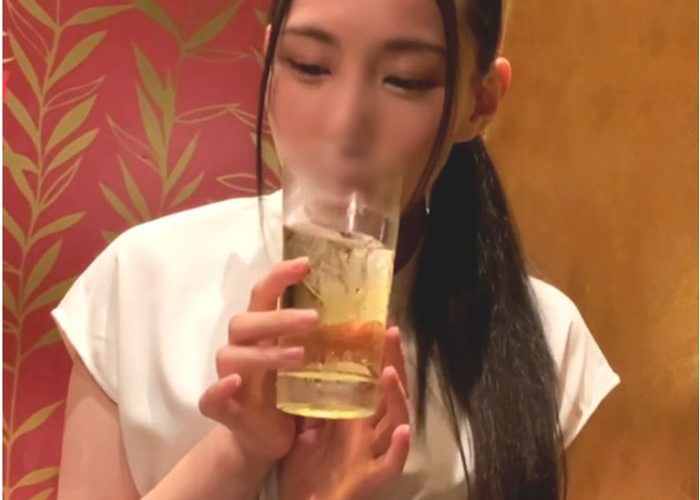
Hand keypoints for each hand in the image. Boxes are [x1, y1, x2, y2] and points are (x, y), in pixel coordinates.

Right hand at [198, 258, 318, 462]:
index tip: (307, 263)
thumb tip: (379, 324)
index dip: (280, 276)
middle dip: (278, 318)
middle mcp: (241, 348)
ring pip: (233, 355)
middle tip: (314, 319)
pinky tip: (233, 383)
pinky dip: (219, 389)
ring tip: (299, 357)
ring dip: (265, 353)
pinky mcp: (223, 409)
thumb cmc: (290, 393)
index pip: (264, 295)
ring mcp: (229, 377)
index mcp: (261, 332)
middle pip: (246, 321)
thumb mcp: (312, 364)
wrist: (268, 439)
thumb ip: (330, 344)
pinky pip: (210, 397)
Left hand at [278, 327, 410, 499]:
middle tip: (393, 333)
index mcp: (354, 417)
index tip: (379, 324)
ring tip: (391, 373)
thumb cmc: (306, 468)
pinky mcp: (368, 478)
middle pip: (389, 394)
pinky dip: (398, 449)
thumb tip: (310, 361)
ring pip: (393, 423)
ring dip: (396, 399)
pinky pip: (389, 464)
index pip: (372, 379)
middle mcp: (368, 432)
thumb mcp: (308, 426)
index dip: (379, 353)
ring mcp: (371, 454)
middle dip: (394, 363)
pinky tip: (403, 431)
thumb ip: (315, 399)